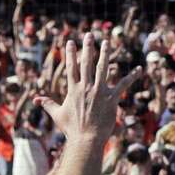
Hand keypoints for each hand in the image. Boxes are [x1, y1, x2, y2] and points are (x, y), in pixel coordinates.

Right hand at [33, 35, 141, 149]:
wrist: (85, 139)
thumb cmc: (71, 128)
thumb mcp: (57, 115)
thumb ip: (47, 104)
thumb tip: (35, 99)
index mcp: (73, 90)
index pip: (71, 68)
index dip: (71, 54)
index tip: (71, 42)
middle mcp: (86, 88)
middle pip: (86, 63)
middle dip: (87, 48)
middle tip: (89, 35)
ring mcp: (99, 92)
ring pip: (103, 68)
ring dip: (105, 54)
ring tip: (107, 42)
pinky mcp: (112, 99)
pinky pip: (123, 85)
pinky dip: (132, 76)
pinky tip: (139, 69)